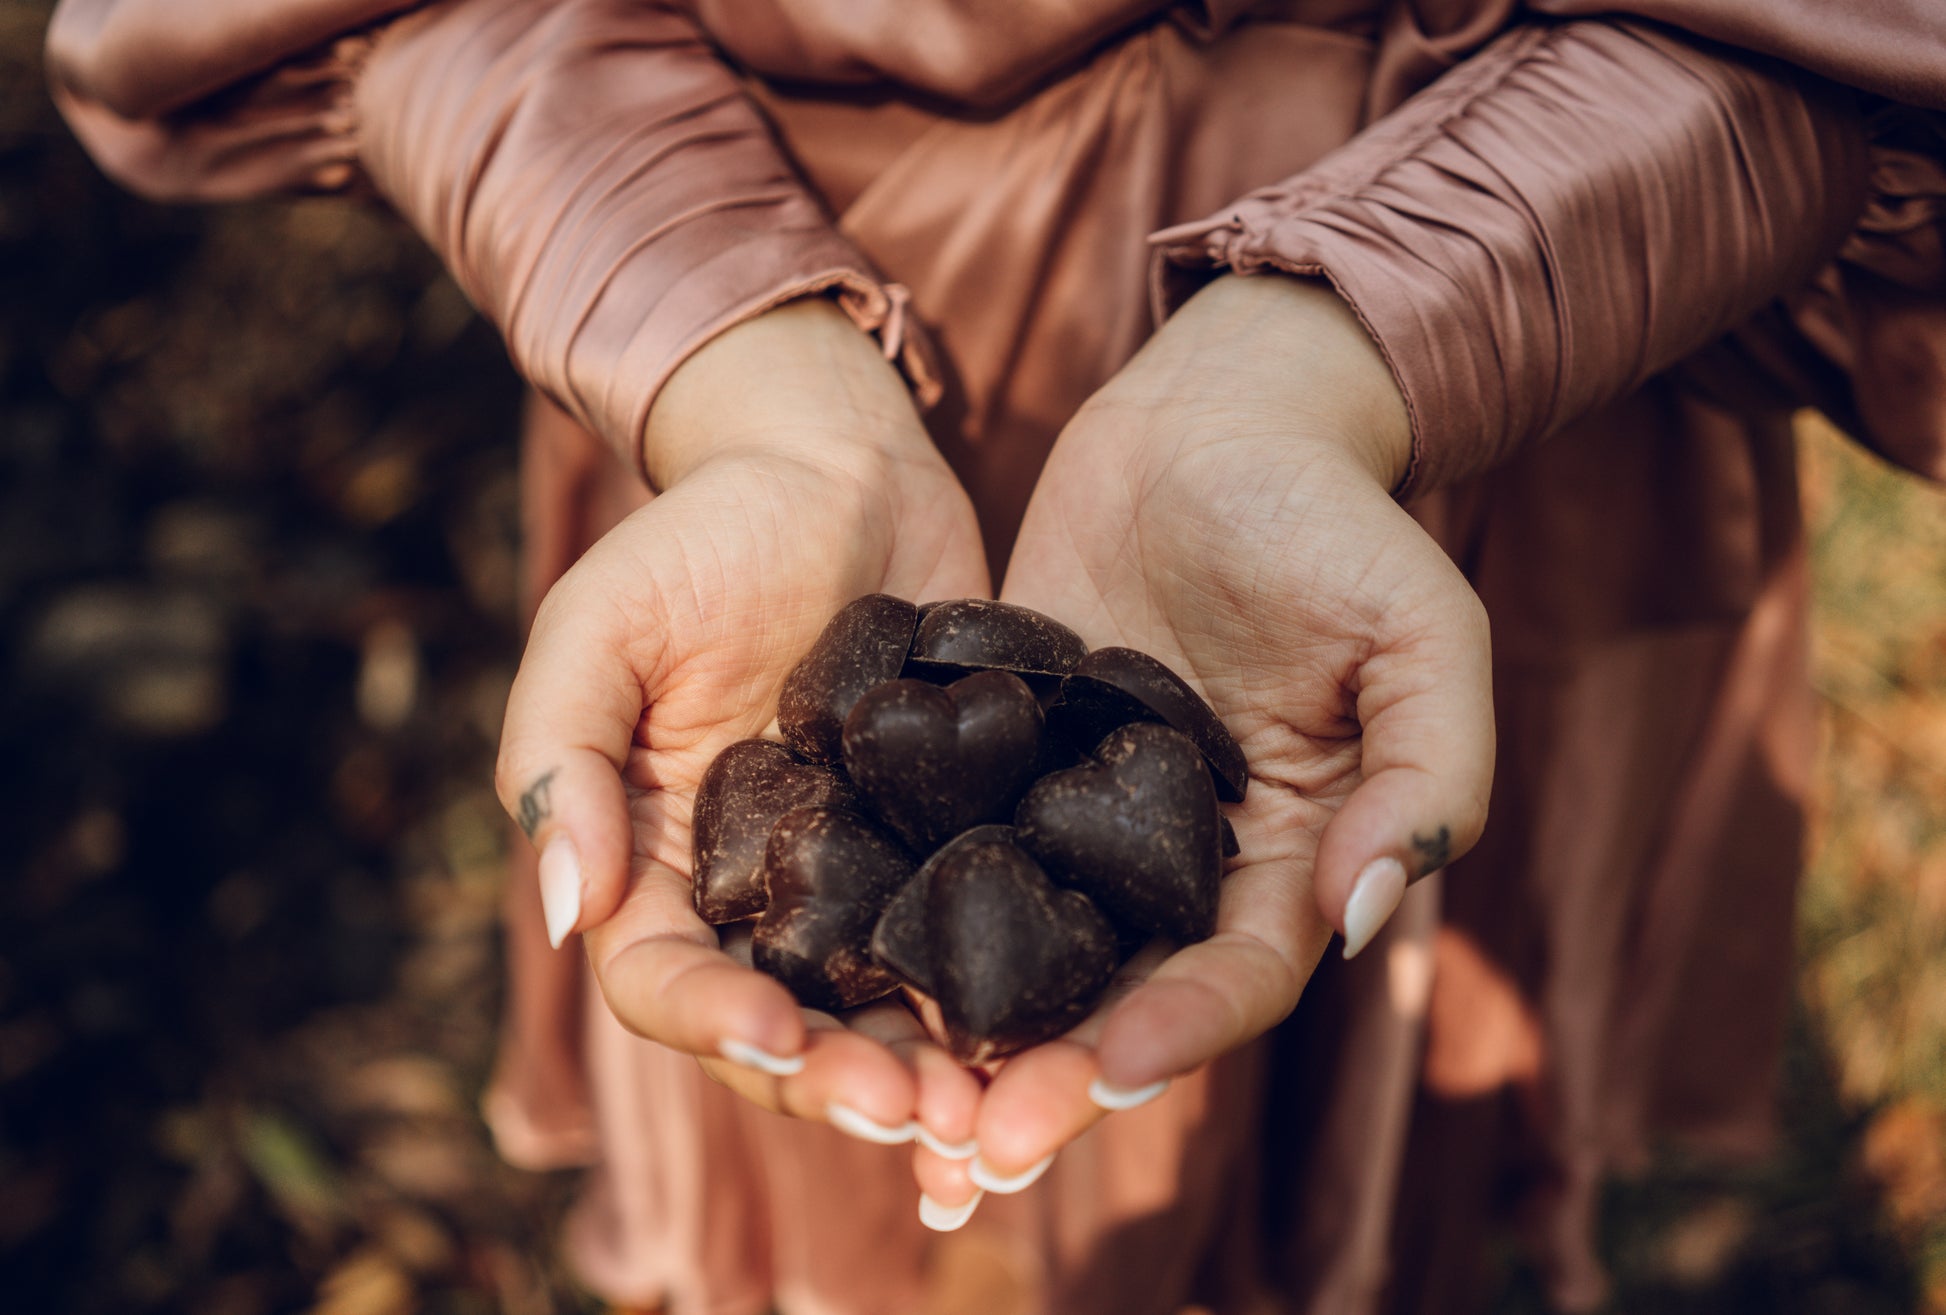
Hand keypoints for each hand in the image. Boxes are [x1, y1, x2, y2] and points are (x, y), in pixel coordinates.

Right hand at [495, 299, 988, 1148]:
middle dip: (843, 1083)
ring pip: (890, 1010)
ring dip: (935, 1073)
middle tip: (919, 1112)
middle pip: (790, 1028)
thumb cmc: (702, 532)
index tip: (781, 1037)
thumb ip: (560, 759)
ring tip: (995, 1105)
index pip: (667, 982)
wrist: (837, 464)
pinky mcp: (959, 842)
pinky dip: (1013, 997)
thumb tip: (566, 911)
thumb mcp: (600, 624)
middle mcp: (763, 896)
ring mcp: (868, 878)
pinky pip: (982, 937)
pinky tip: (1060, 1027)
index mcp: (660, 865)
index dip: (717, 1024)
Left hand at [924, 275, 1494, 1202]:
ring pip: (1026, 949)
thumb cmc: (1336, 519)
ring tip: (903, 1091)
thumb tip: (1363, 915)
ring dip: (972, 1028)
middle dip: (1057, 1075)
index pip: (1238, 975)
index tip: (1111, 1069)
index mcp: (1290, 857)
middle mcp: (1180, 862)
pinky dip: (909, 916)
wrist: (1214, 419)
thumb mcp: (1424, 633)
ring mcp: (1079, 818)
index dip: (1183, 1031)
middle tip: (979, 1142)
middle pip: (1119, 995)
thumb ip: (1430, 776)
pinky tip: (845, 967)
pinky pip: (953, 851)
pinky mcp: (998, 765)